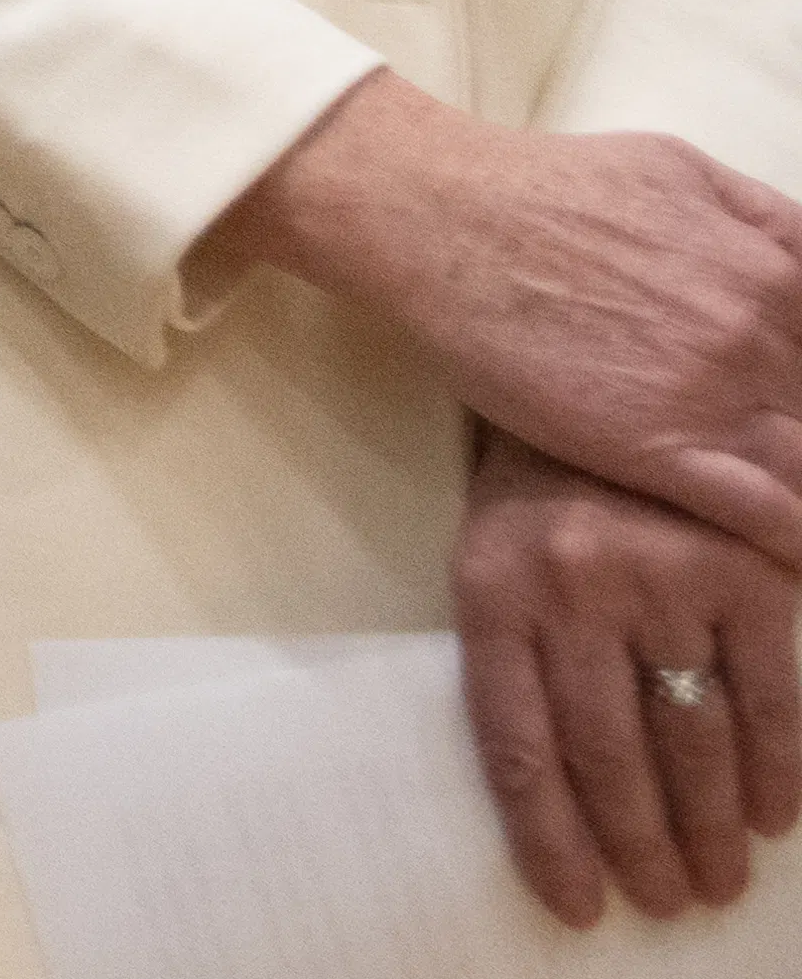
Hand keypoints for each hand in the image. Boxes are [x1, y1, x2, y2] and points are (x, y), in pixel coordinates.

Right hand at [215, 76, 801, 552]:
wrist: (438, 217)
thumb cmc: (547, 184)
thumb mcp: (679, 167)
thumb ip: (765, 220)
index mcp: (775, 270)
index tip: (785, 392)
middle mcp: (759, 335)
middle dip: (794, 416)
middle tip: (753, 420)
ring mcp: (712, 397)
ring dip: (799, 478)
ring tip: (780, 493)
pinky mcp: (656, 451)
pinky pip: (766, 515)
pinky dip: (791, 539)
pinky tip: (788, 552)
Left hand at [460, 428, 801, 926]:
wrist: (608, 366)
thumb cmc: (545, 481)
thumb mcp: (498, 549)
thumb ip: (522, 651)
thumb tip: (559, 789)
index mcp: (495, 587)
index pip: (514, 741)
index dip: (546, 834)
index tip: (576, 903)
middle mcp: (574, 588)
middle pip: (607, 754)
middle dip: (640, 844)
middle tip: (665, 901)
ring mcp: (665, 577)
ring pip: (689, 736)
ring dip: (709, 824)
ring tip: (717, 880)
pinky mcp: (747, 569)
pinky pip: (768, 691)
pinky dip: (775, 765)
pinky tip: (774, 816)